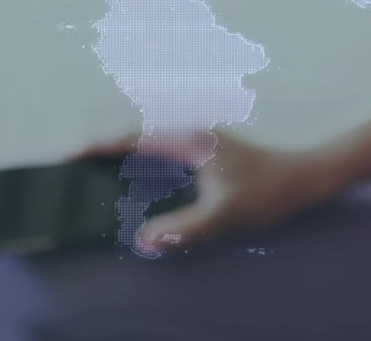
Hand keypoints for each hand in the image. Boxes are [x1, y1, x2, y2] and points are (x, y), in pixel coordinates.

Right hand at [68, 127, 340, 253]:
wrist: (303, 178)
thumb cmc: (267, 192)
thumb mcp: (225, 216)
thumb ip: (185, 229)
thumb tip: (144, 240)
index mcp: (189, 136)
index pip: (132, 138)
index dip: (97, 147)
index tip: (67, 156)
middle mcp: (190, 130)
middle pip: (134, 137)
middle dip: (100, 151)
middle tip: (69, 168)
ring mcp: (197, 137)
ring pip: (147, 144)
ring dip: (119, 157)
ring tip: (89, 175)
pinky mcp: (204, 148)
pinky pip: (161, 152)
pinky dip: (140, 163)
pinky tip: (131, 184)